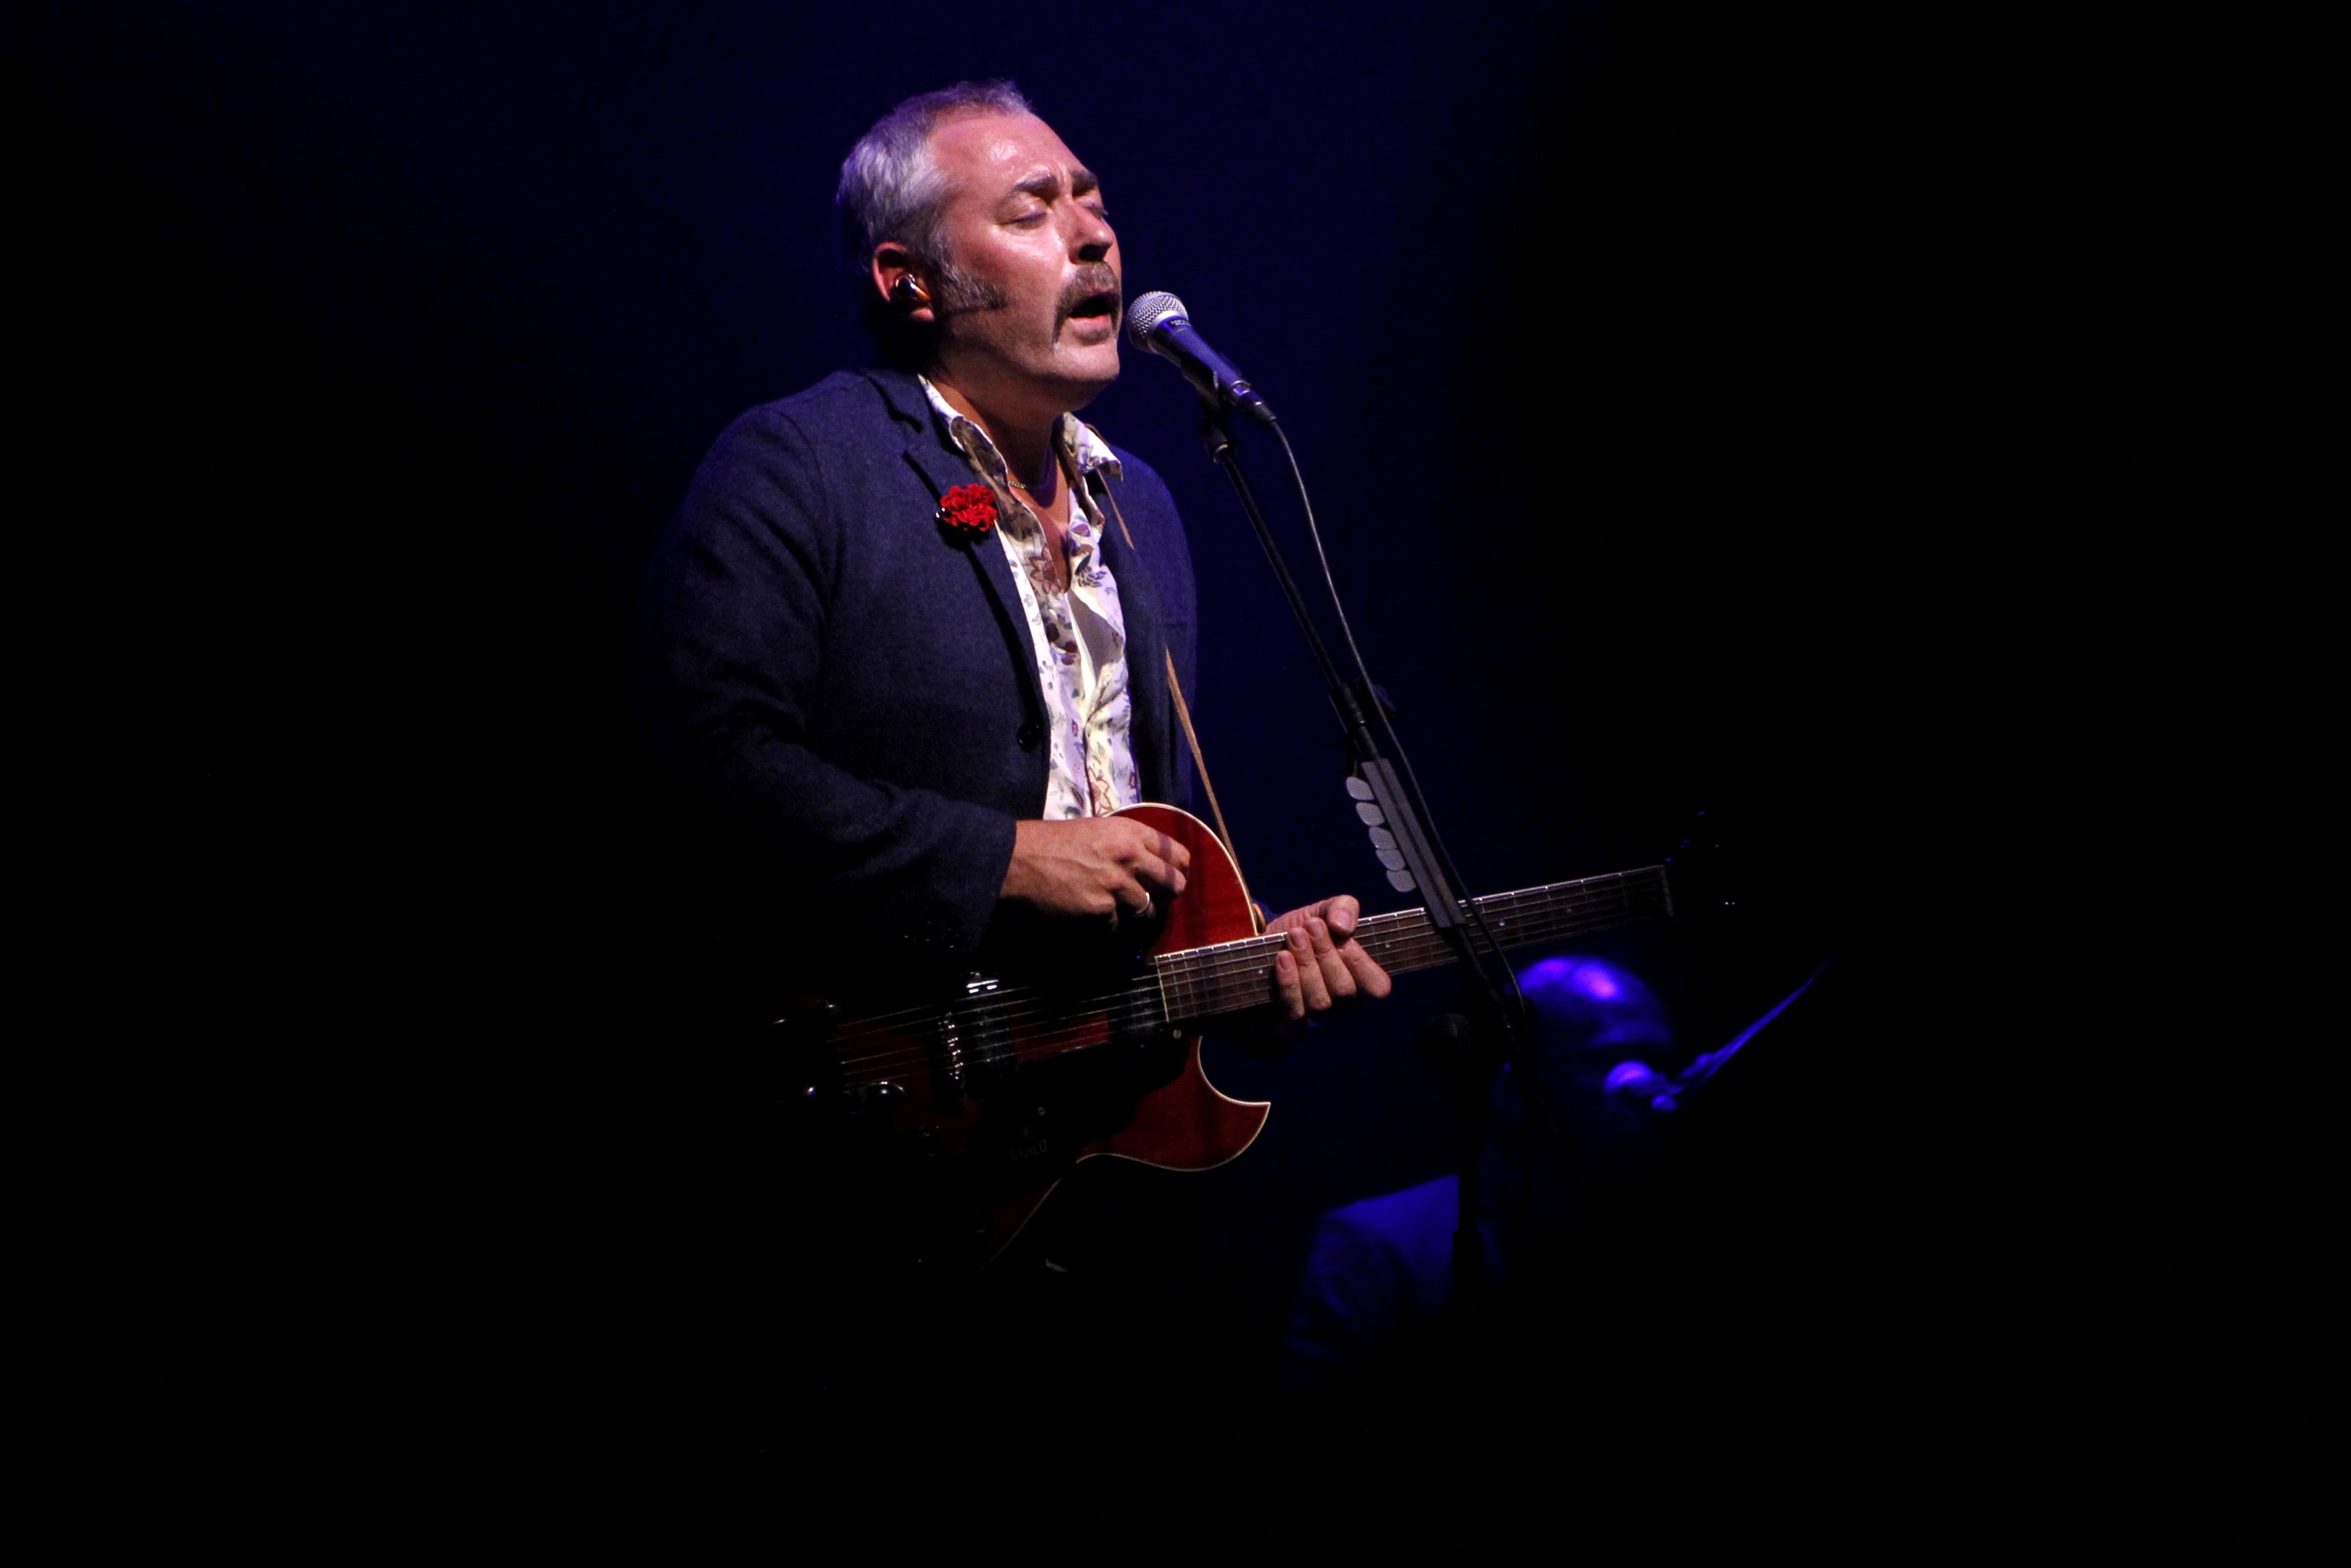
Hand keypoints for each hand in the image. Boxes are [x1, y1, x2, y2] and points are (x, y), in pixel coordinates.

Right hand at [1001, 816, 1190, 924]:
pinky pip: (1117, 924)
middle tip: (1157, 899)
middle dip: (1168, 895)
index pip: (1177, 854)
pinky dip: (1106, 923)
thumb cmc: (1057, 841)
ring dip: (1134, 912)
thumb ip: (1129, 843)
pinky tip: (1091, 911)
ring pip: (1147, 909)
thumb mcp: (1099, 829)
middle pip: (1174, 885)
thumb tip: (1153, 865)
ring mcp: (1116, 885)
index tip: (1176, 876)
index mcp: (1131, 832)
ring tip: (1114, 905)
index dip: (1179, 869)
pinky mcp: (1101, 909)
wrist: (1023, 859)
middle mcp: (1129, 857)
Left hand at [1263, 896, 1392, 1022]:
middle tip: (1311, 926)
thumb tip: (1343, 926)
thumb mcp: (1325, 911)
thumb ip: (1344, 908)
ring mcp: (1318, 1019)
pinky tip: (1282, 957)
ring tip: (1295, 935)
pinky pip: (1295, 1010)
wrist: (1265, 944)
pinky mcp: (1289, 1024)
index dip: (1360, 962)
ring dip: (1307, 963)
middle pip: (1344, 990)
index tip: (1341, 935)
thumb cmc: (1305, 931)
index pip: (1377, 987)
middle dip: (1326, 953)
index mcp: (1363, 984)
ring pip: (1320, 1002)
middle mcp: (1344, 1007)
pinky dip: (1289, 981)